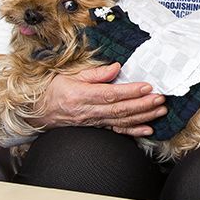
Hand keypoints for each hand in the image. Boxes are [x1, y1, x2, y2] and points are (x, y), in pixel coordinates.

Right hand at [36, 63, 166, 135]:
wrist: (39, 112)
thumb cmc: (54, 91)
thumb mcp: (70, 75)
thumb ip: (95, 73)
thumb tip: (116, 67)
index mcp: (82, 96)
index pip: (110, 94)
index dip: (130, 91)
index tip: (147, 87)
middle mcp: (89, 111)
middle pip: (120, 109)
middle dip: (143, 105)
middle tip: (160, 98)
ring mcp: (94, 122)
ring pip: (122, 121)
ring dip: (143, 116)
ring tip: (160, 110)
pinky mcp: (97, 128)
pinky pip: (117, 131)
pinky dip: (134, 132)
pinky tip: (148, 129)